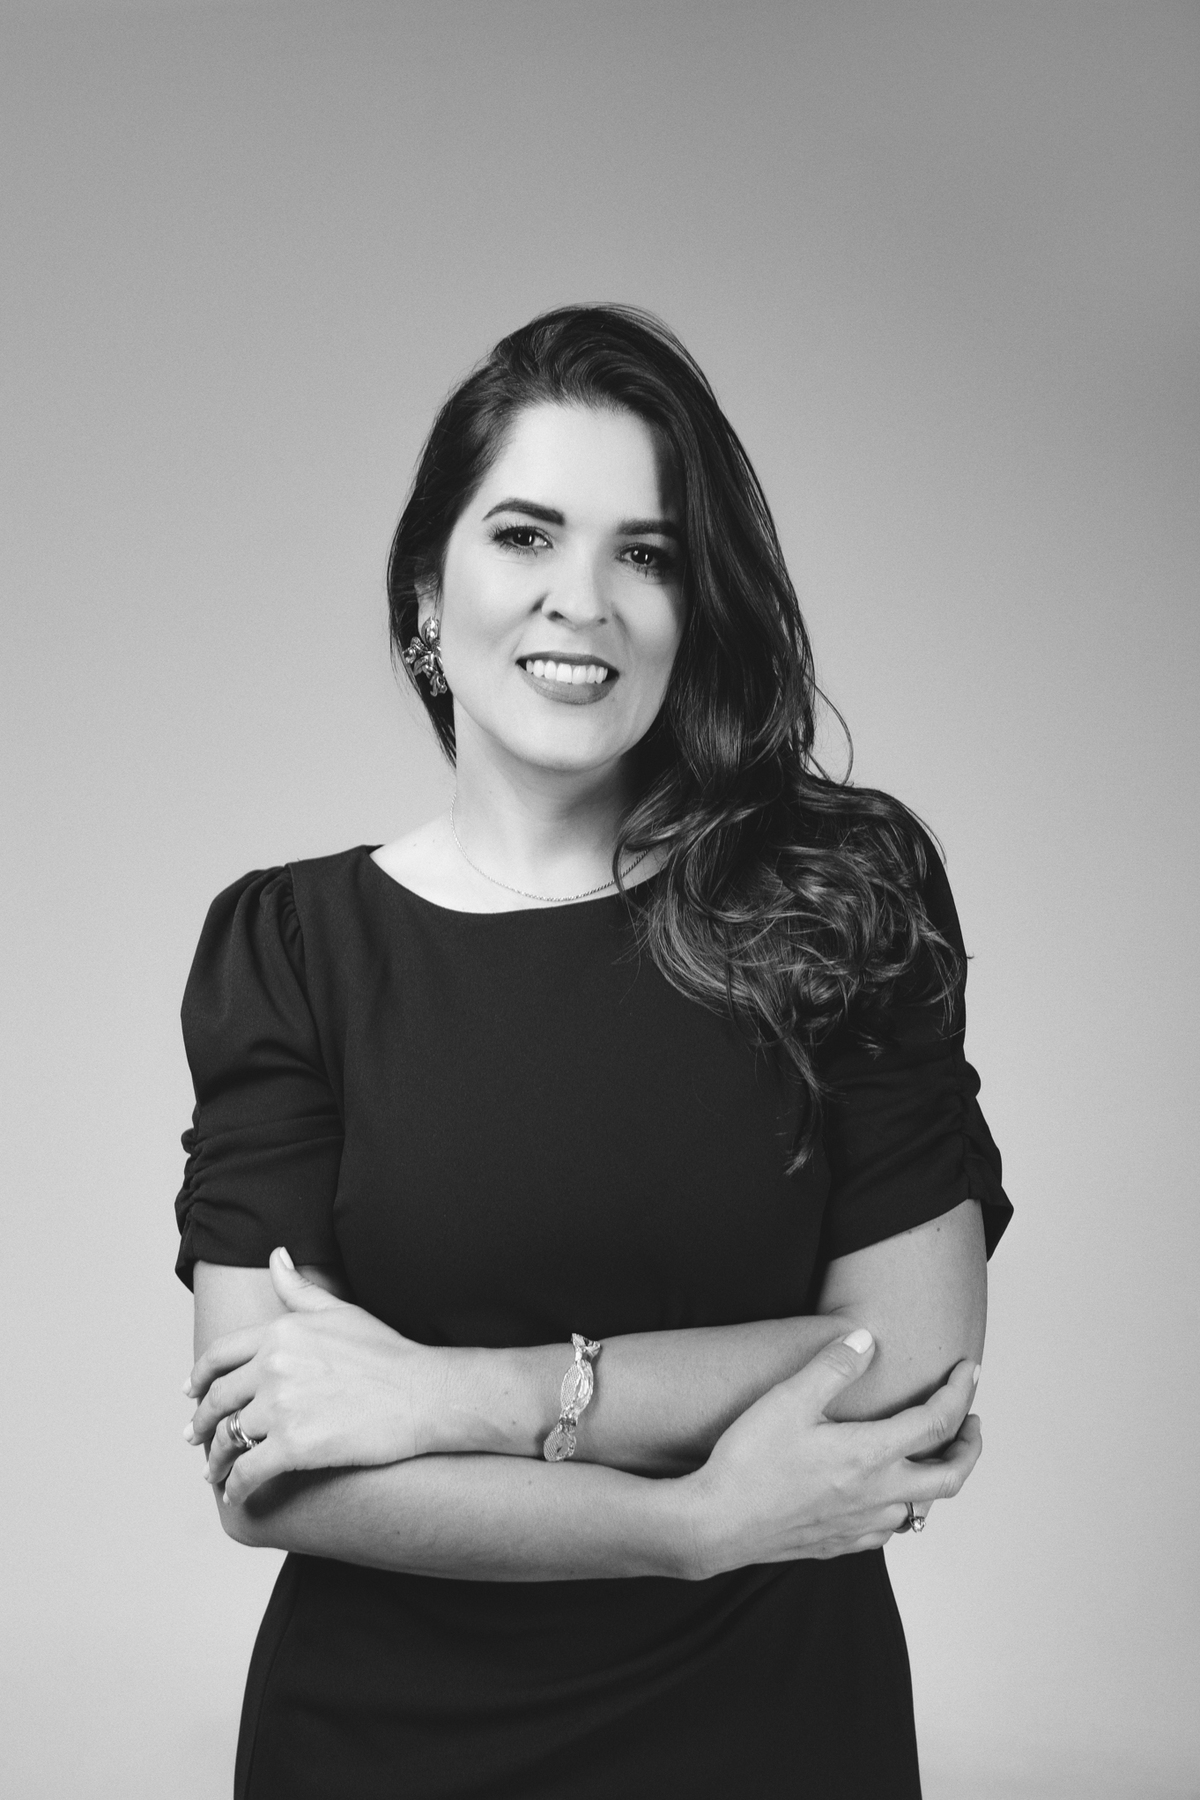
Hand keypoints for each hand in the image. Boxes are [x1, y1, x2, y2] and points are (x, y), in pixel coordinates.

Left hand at [185, 1249, 436, 1505]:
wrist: (423, 1394)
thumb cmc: (387, 1353)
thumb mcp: (340, 1311)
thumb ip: (299, 1288)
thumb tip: (276, 1256)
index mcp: (280, 1332)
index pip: (219, 1356)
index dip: (198, 1377)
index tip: (190, 1392)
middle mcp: (273, 1366)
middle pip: (217, 1400)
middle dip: (200, 1424)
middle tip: (193, 1438)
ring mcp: (281, 1407)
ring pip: (227, 1439)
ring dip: (215, 1460)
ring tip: (214, 1472)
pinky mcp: (294, 1447)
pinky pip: (247, 1472)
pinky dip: (235, 1488)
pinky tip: (236, 1496)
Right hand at [686, 1329, 982, 1573]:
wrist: (715, 1524)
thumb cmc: (748, 1461)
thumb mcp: (787, 1400)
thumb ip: (832, 1367)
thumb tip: (867, 1339)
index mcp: (870, 1455)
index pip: (936, 1422)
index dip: (960, 1393)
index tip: (968, 1370)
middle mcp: (876, 1494)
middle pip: (950, 1477)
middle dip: (969, 1447)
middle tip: (970, 1424)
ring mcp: (859, 1524)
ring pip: (920, 1508)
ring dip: (934, 1480)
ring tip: (928, 1456)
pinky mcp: (839, 1543)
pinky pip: (887, 1530)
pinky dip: (900, 1509)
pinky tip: (884, 1497)